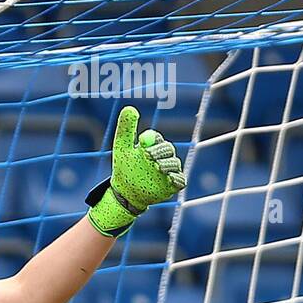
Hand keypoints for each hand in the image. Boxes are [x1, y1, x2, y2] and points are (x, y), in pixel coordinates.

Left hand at [86, 105, 186, 237]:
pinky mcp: (174, 184)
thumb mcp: (122, 148)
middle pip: (167, 149)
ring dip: (166, 165)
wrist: (125, 193)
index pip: (155, 138)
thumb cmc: (125, 169)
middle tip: (149, 156)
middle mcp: (164, 155)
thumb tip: (129, 108)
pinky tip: (169, 179)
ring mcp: (170, 170)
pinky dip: (176, 179)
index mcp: (153, 145)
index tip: (142, 143)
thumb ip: (126, 129)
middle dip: (159, 151)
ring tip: (157, 168)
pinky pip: (180, 180)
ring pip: (174, 163)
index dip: (152, 139)